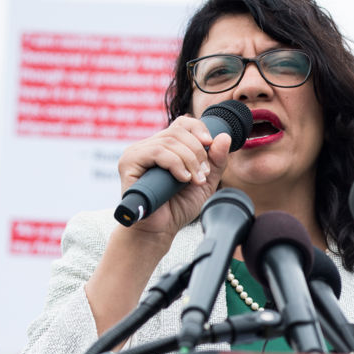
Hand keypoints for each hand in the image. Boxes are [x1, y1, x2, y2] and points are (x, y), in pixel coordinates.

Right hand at [115, 115, 233, 241]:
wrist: (160, 230)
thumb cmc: (178, 208)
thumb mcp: (205, 183)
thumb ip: (216, 161)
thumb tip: (224, 136)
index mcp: (165, 147)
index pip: (182, 123)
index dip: (199, 129)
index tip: (211, 145)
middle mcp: (149, 146)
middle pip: (179, 131)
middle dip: (198, 152)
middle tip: (203, 175)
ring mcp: (137, 153)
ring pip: (170, 141)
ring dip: (190, 160)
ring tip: (194, 180)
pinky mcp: (129, 162)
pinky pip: (157, 152)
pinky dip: (175, 164)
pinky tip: (182, 179)